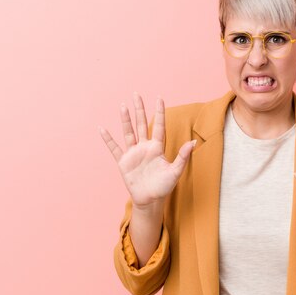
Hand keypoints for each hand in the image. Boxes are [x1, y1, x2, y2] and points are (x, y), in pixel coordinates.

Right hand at [99, 93, 195, 208]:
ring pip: (129, 132)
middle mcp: (144, 147)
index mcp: (157, 148)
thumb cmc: (164, 186)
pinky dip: (108, 139)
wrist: (150, 200)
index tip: (159, 98)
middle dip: (139, 110)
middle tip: (137, 94)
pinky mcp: (123, 162)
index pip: (159, 127)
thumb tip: (193, 142)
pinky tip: (102, 129)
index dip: (159, 113)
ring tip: (123, 106)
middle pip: (142, 124)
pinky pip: (114, 148)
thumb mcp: (175, 171)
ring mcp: (133, 153)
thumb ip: (183, 156)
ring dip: (125, 120)